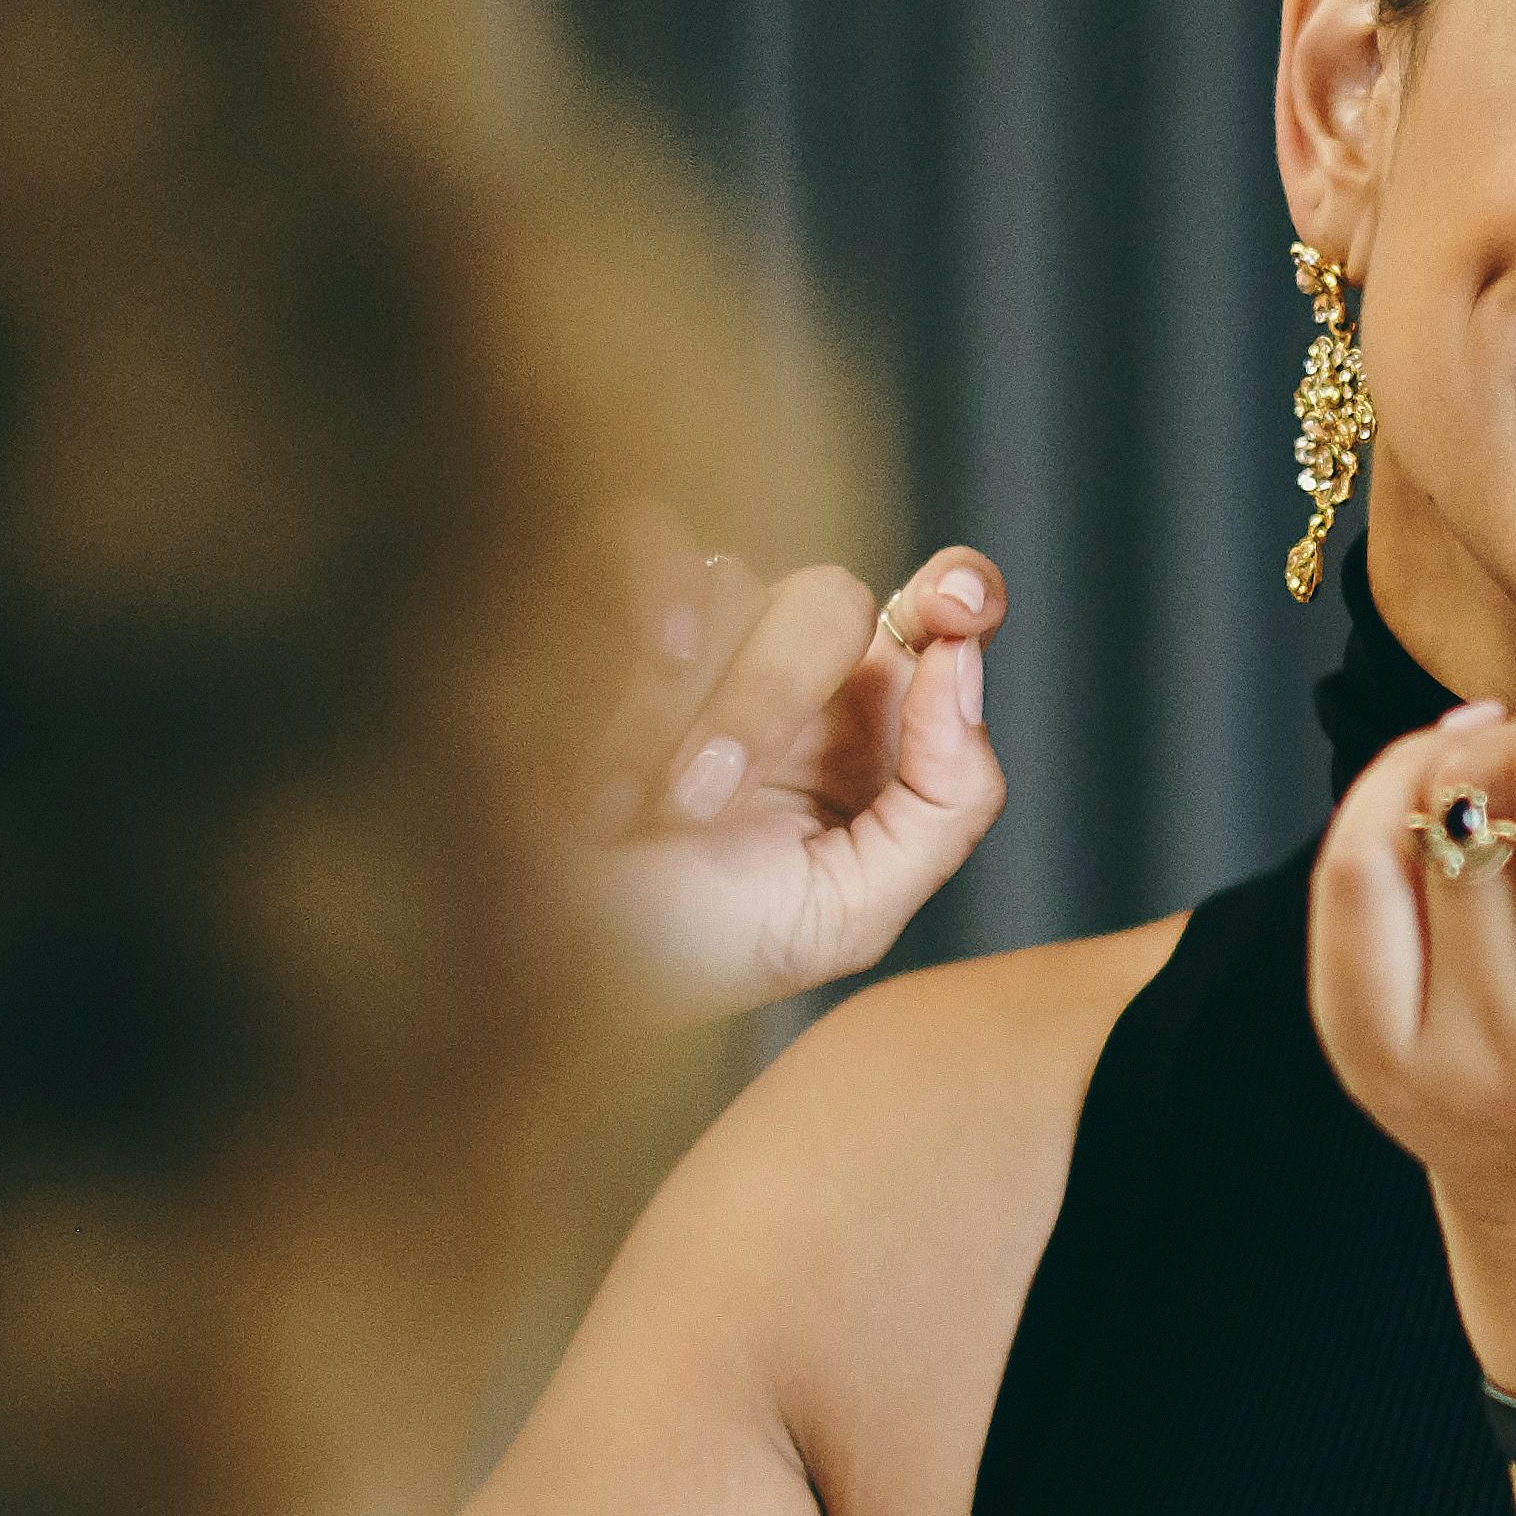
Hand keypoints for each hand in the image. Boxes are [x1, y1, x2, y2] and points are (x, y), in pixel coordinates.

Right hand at [583, 530, 1007, 1019]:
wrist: (552, 970)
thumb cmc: (692, 948)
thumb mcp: (846, 915)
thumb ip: (944, 805)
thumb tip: (959, 666)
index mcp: (869, 725)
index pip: (944, 616)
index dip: (963, 589)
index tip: (957, 606)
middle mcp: (794, 663)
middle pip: (832, 600)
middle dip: (766, 695)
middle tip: (699, 800)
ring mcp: (698, 631)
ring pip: (727, 585)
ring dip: (676, 704)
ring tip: (627, 807)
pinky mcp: (604, 606)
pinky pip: (640, 546)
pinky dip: (622, 620)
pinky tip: (596, 706)